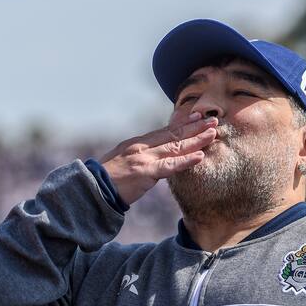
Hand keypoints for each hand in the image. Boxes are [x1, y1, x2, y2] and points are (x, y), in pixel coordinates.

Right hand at [100, 111, 217, 204]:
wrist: (91, 189)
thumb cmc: (107, 179)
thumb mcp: (123, 161)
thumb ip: (140, 156)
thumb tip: (154, 156)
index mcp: (137, 143)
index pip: (165, 130)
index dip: (183, 123)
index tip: (198, 115)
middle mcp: (142, 147)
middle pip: (173, 134)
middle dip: (195, 127)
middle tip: (213, 120)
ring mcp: (144, 158)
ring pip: (175, 146)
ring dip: (196, 140)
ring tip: (213, 134)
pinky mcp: (145, 173)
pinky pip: (170, 166)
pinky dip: (186, 161)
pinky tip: (200, 157)